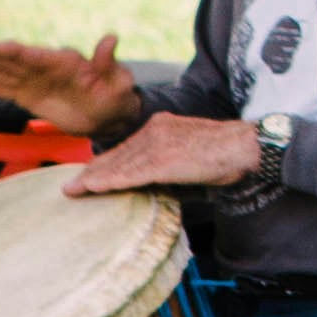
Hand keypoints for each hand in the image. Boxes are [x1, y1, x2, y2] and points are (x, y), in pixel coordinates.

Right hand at [0, 33, 140, 137]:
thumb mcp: (117, 82)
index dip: (18, 52)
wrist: (109, 116)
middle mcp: (46, 68)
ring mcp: (35, 82)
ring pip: (7, 72)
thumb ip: (108, 63)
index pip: (38, 55)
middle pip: (17, 60)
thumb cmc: (116, 96)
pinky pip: (5, 90)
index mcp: (65, 62)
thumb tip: (111, 38)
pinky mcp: (29, 96)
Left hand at [73, 109, 263, 195]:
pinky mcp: (164, 159)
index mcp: (162, 125)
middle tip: (71, 187)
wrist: (245, 146)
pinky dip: (111, 181)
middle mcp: (155, 130)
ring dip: (95, 179)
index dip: (106, 163)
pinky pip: (131, 173)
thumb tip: (153, 187)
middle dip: (93, 172)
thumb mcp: (190, 155)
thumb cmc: (226, 155)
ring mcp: (159, 143)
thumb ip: (168, 166)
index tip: (89, 175)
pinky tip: (94, 188)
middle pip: (117, 155)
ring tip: (74, 191)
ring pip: (120, 164)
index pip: (127, 147)